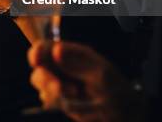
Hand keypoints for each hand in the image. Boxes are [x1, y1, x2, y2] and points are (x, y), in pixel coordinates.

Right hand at [28, 41, 145, 121]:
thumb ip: (78, 64)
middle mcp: (64, 66)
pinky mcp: (59, 99)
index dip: (38, 51)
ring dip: (50, 90)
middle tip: (58, 88)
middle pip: (39, 64)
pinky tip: (71, 103)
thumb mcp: (102, 77)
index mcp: (75, 54)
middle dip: (44, 76)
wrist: (124, 119)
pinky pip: (46, 98)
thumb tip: (57, 51)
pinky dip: (53, 101)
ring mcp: (61, 82)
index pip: (48, 46)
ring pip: (40, 81)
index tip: (37, 61)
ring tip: (73, 95)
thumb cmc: (118, 94)